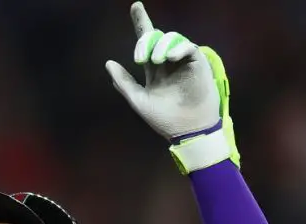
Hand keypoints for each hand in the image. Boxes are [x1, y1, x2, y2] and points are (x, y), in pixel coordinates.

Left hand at [105, 2, 238, 170]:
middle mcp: (167, 61)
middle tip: (139, 59)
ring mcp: (182, 61)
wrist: (185, 130)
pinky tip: (169, 58)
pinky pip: (188, 46)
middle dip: (145, 41)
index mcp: (153, 68)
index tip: (135, 6)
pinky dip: (177, 48)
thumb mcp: (138, 100)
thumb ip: (123, 82)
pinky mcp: (197, 63)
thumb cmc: (163, 118)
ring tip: (155, 61)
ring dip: (159, 45)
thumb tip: (108, 63)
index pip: (146, 40)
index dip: (141, 22)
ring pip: (171, 38)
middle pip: (156, 36)